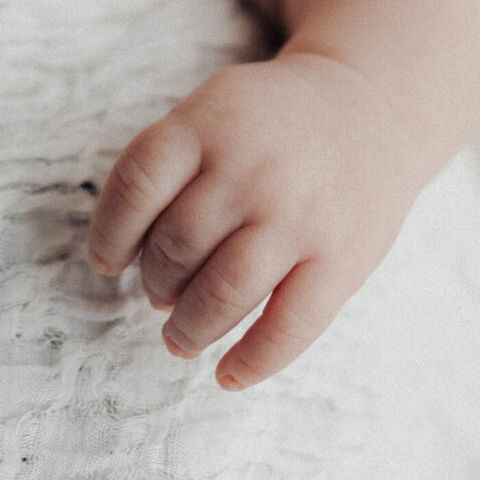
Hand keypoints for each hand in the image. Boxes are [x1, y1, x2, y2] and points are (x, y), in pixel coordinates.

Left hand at [87, 51, 422, 390]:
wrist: (372, 106)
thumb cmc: (273, 121)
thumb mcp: (215, 107)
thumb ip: (173, 166)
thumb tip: (129, 256)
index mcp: (209, 123)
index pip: (136, 185)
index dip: (109, 232)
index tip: (107, 260)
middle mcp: (250, 168)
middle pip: (176, 245)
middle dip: (155, 283)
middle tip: (159, 295)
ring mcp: (297, 215)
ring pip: (222, 292)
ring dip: (190, 328)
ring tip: (181, 337)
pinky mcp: (341, 258)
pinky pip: (289, 326)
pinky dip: (252, 361)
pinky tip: (229, 374)